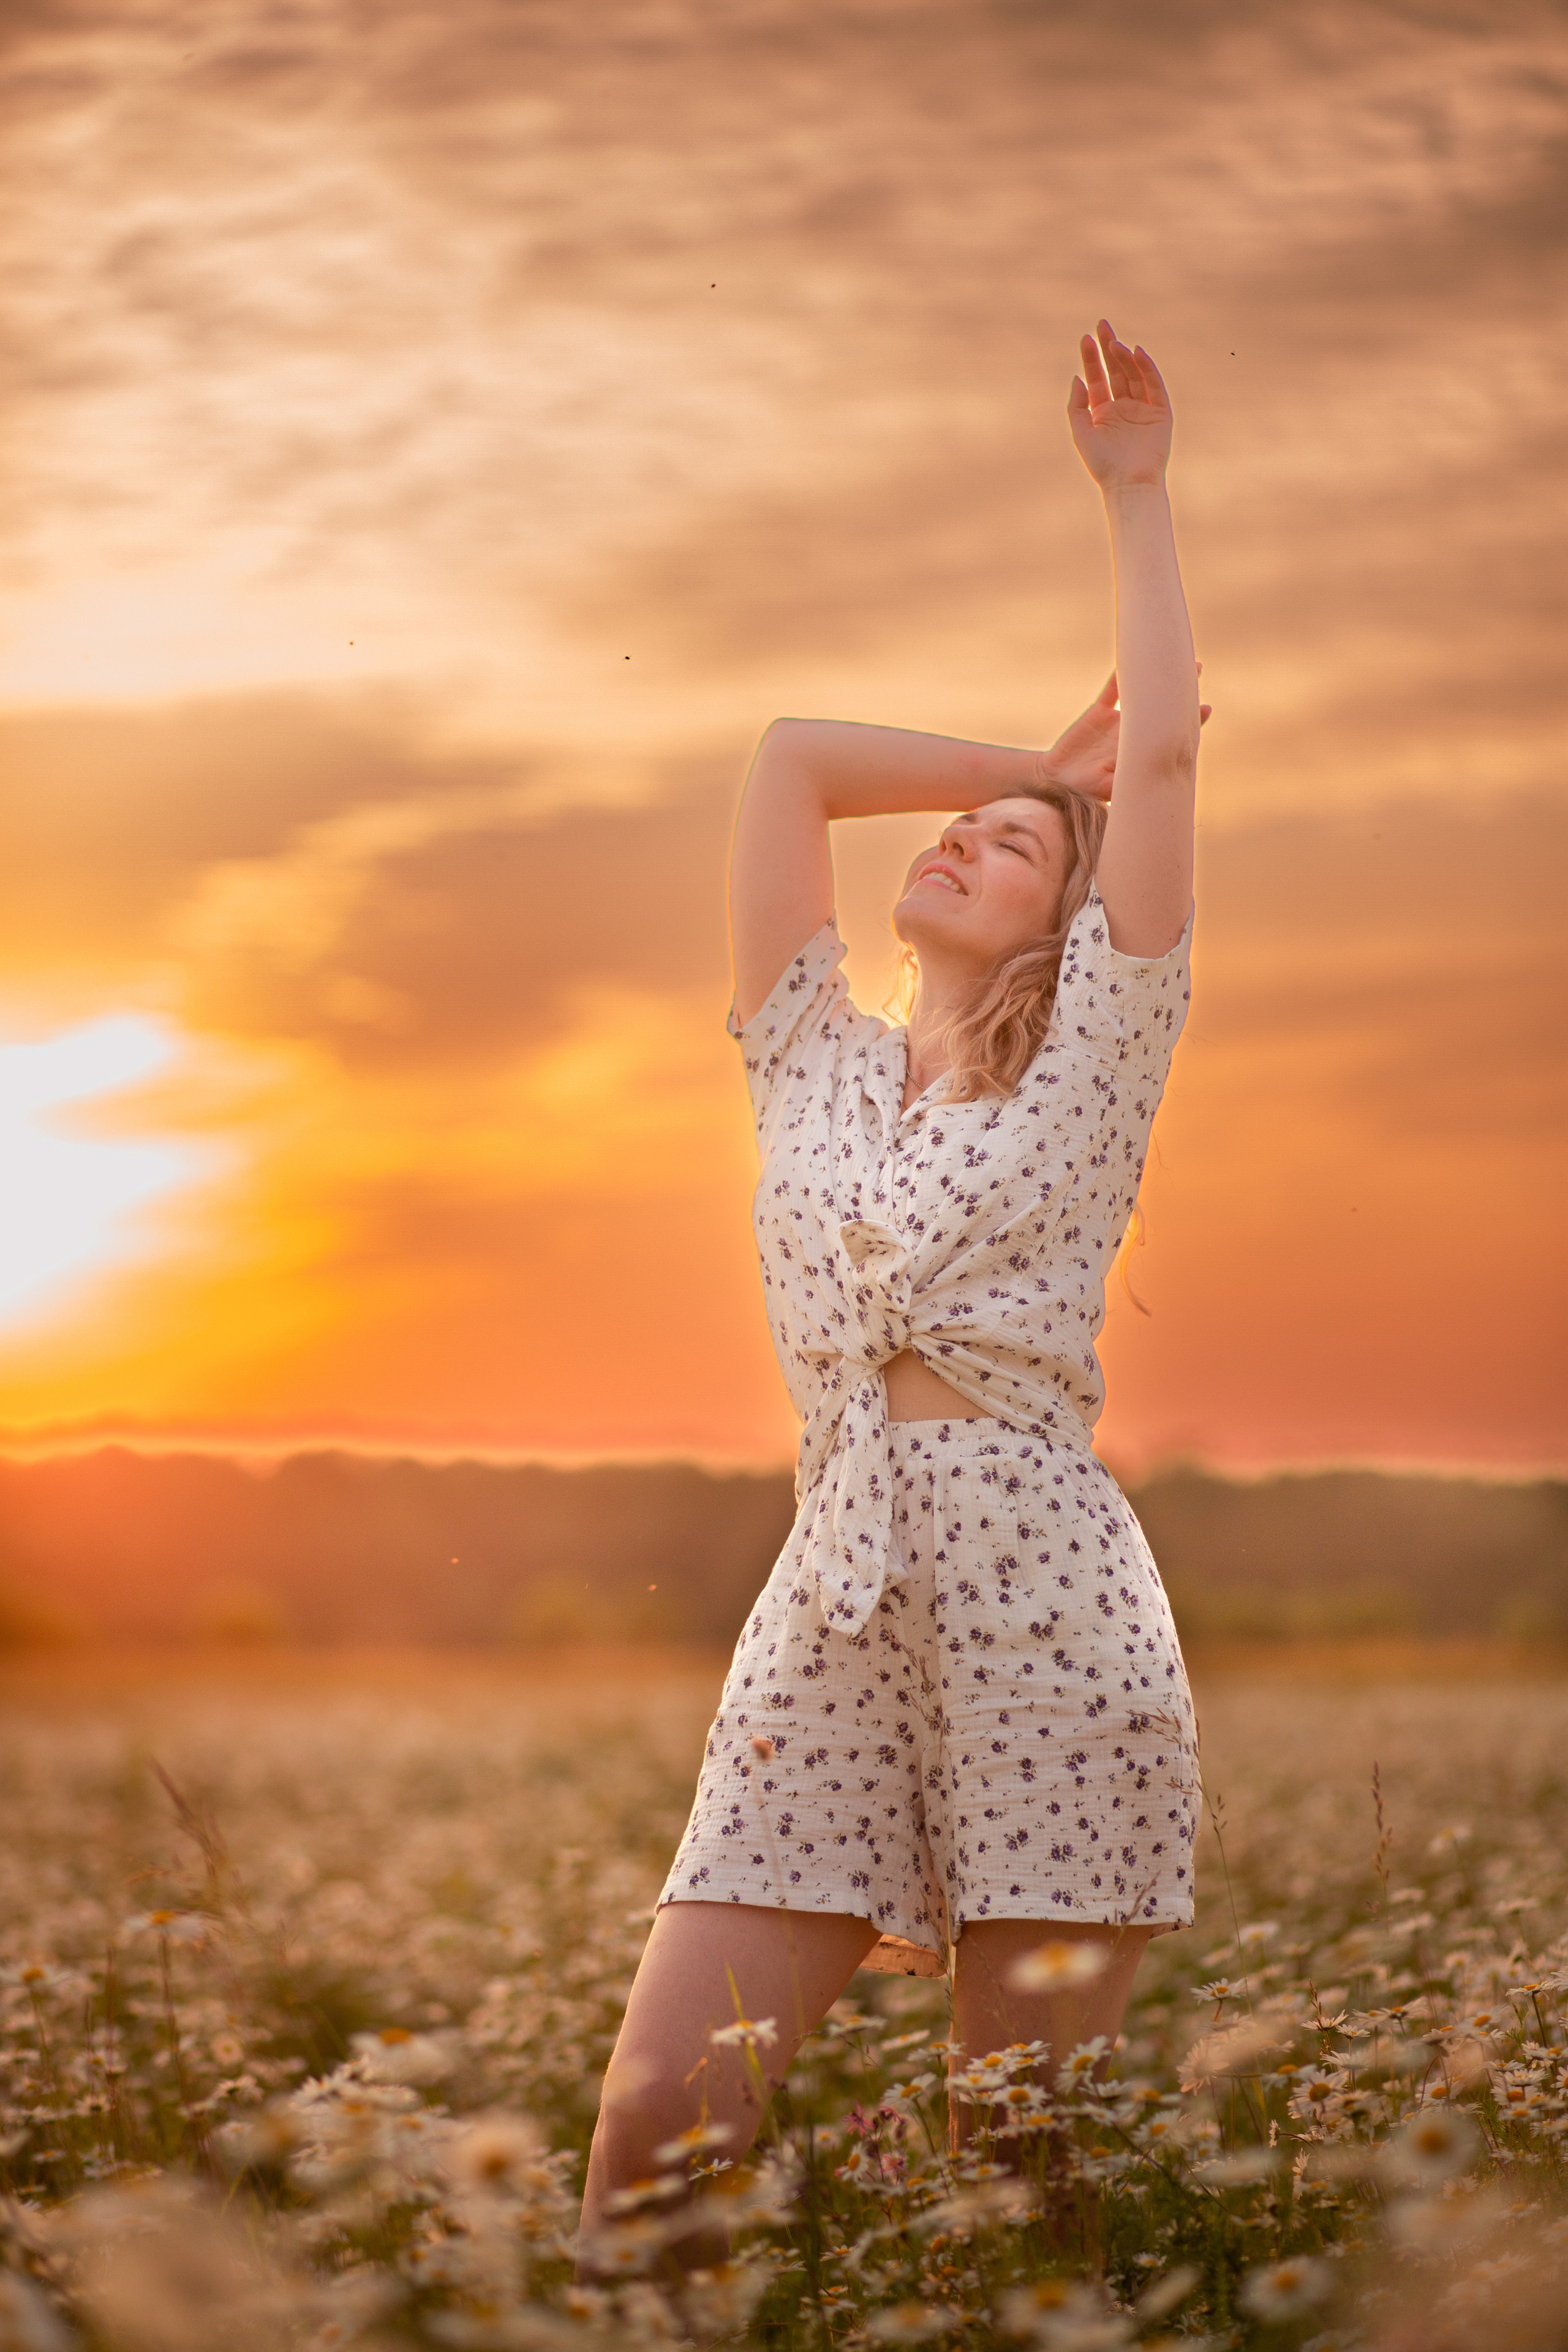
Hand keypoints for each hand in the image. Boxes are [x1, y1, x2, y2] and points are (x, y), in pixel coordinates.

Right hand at [1042, 667, 1210, 801]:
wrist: (1058, 781)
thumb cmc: (1085, 791)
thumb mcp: (1110, 790)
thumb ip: (1129, 780)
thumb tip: (1154, 773)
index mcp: (1143, 751)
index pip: (1172, 734)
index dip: (1191, 721)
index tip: (1206, 708)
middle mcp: (1135, 733)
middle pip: (1164, 707)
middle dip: (1181, 690)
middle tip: (1196, 668)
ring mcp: (1118, 721)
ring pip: (1142, 694)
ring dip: (1156, 678)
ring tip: (1174, 658)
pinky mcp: (1099, 713)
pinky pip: (1112, 690)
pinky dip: (1120, 677)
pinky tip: (1131, 661)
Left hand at [1067, 320, 1172, 491]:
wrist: (1128, 484)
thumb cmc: (1102, 464)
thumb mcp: (1081, 432)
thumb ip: (1077, 405)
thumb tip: (1077, 378)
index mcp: (1103, 412)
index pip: (1097, 379)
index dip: (1091, 359)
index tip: (1086, 339)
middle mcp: (1123, 407)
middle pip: (1115, 371)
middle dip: (1108, 348)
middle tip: (1102, 325)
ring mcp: (1142, 408)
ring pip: (1133, 375)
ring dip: (1124, 357)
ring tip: (1114, 342)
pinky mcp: (1160, 412)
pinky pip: (1153, 385)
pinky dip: (1146, 368)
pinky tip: (1136, 353)